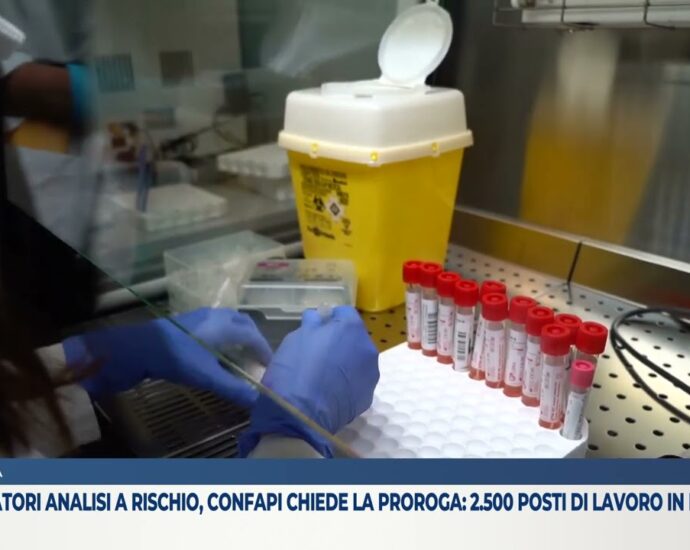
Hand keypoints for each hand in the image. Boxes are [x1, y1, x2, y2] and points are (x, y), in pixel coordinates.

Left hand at [63, 308, 272, 406]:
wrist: (138, 347)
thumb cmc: (177, 359)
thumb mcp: (207, 377)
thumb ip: (233, 388)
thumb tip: (258, 402)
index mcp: (225, 326)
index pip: (254, 336)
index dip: (264, 351)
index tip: (270, 365)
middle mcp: (216, 316)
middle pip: (243, 324)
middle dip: (254, 339)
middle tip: (257, 357)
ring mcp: (200, 316)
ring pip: (228, 321)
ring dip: (238, 335)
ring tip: (239, 354)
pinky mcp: (186, 321)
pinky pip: (215, 324)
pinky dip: (224, 335)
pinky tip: (215, 350)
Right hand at [239, 306, 379, 456]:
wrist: (300, 415)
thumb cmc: (296, 369)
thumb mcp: (296, 337)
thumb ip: (313, 323)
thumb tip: (319, 317)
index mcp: (351, 328)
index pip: (344, 312)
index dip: (330, 317)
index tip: (317, 326)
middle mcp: (367, 348)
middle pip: (354, 337)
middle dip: (340, 340)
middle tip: (318, 351)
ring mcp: (370, 375)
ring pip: (358, 360)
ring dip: (345, 362)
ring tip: (324, 374)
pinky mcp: (367, 397)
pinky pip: (357, 382)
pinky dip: (347, 383)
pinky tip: (329, 390)